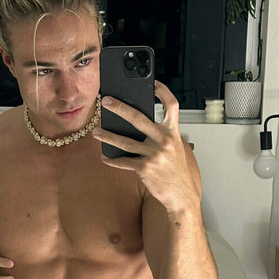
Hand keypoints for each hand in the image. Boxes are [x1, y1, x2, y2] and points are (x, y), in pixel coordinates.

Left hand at [92, 80, 200, 212]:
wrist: (182, 195)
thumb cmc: (177, 171)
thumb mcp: (176, 148)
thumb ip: (162, 135)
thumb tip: (138, 123)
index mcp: (173, 132)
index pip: (171, 105)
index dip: (162, 91)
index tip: (152, 83)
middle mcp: (164, 141)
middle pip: (138, 118)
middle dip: (119, 108)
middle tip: (106, 101)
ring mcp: (154, 155)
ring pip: (125, 141)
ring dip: (107, 136)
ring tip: (96, 132)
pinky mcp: (144, 168)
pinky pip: (123, 161)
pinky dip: (112, 160)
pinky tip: (105, 157)